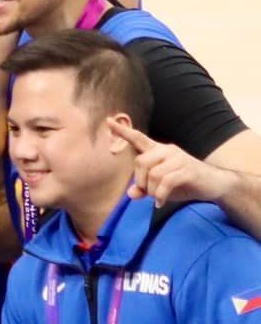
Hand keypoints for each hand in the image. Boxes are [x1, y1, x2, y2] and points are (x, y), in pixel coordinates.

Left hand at [114, 117, 232, 205]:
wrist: (215, 184)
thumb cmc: (185, 183)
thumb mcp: (161, 187)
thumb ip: (144, 188)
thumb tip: (131, 194)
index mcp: (159, 151)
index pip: (138, 138)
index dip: (123, 131)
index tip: (108, 121)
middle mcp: (168, 150)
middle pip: (140, 162)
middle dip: (140, 181)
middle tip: (147, 193)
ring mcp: (179, 159)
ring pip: (153, 173)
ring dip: (151, 190)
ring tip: (156, 198)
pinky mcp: (188, 170)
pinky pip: (166, 182)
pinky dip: (160, 195)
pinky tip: (161, 202)